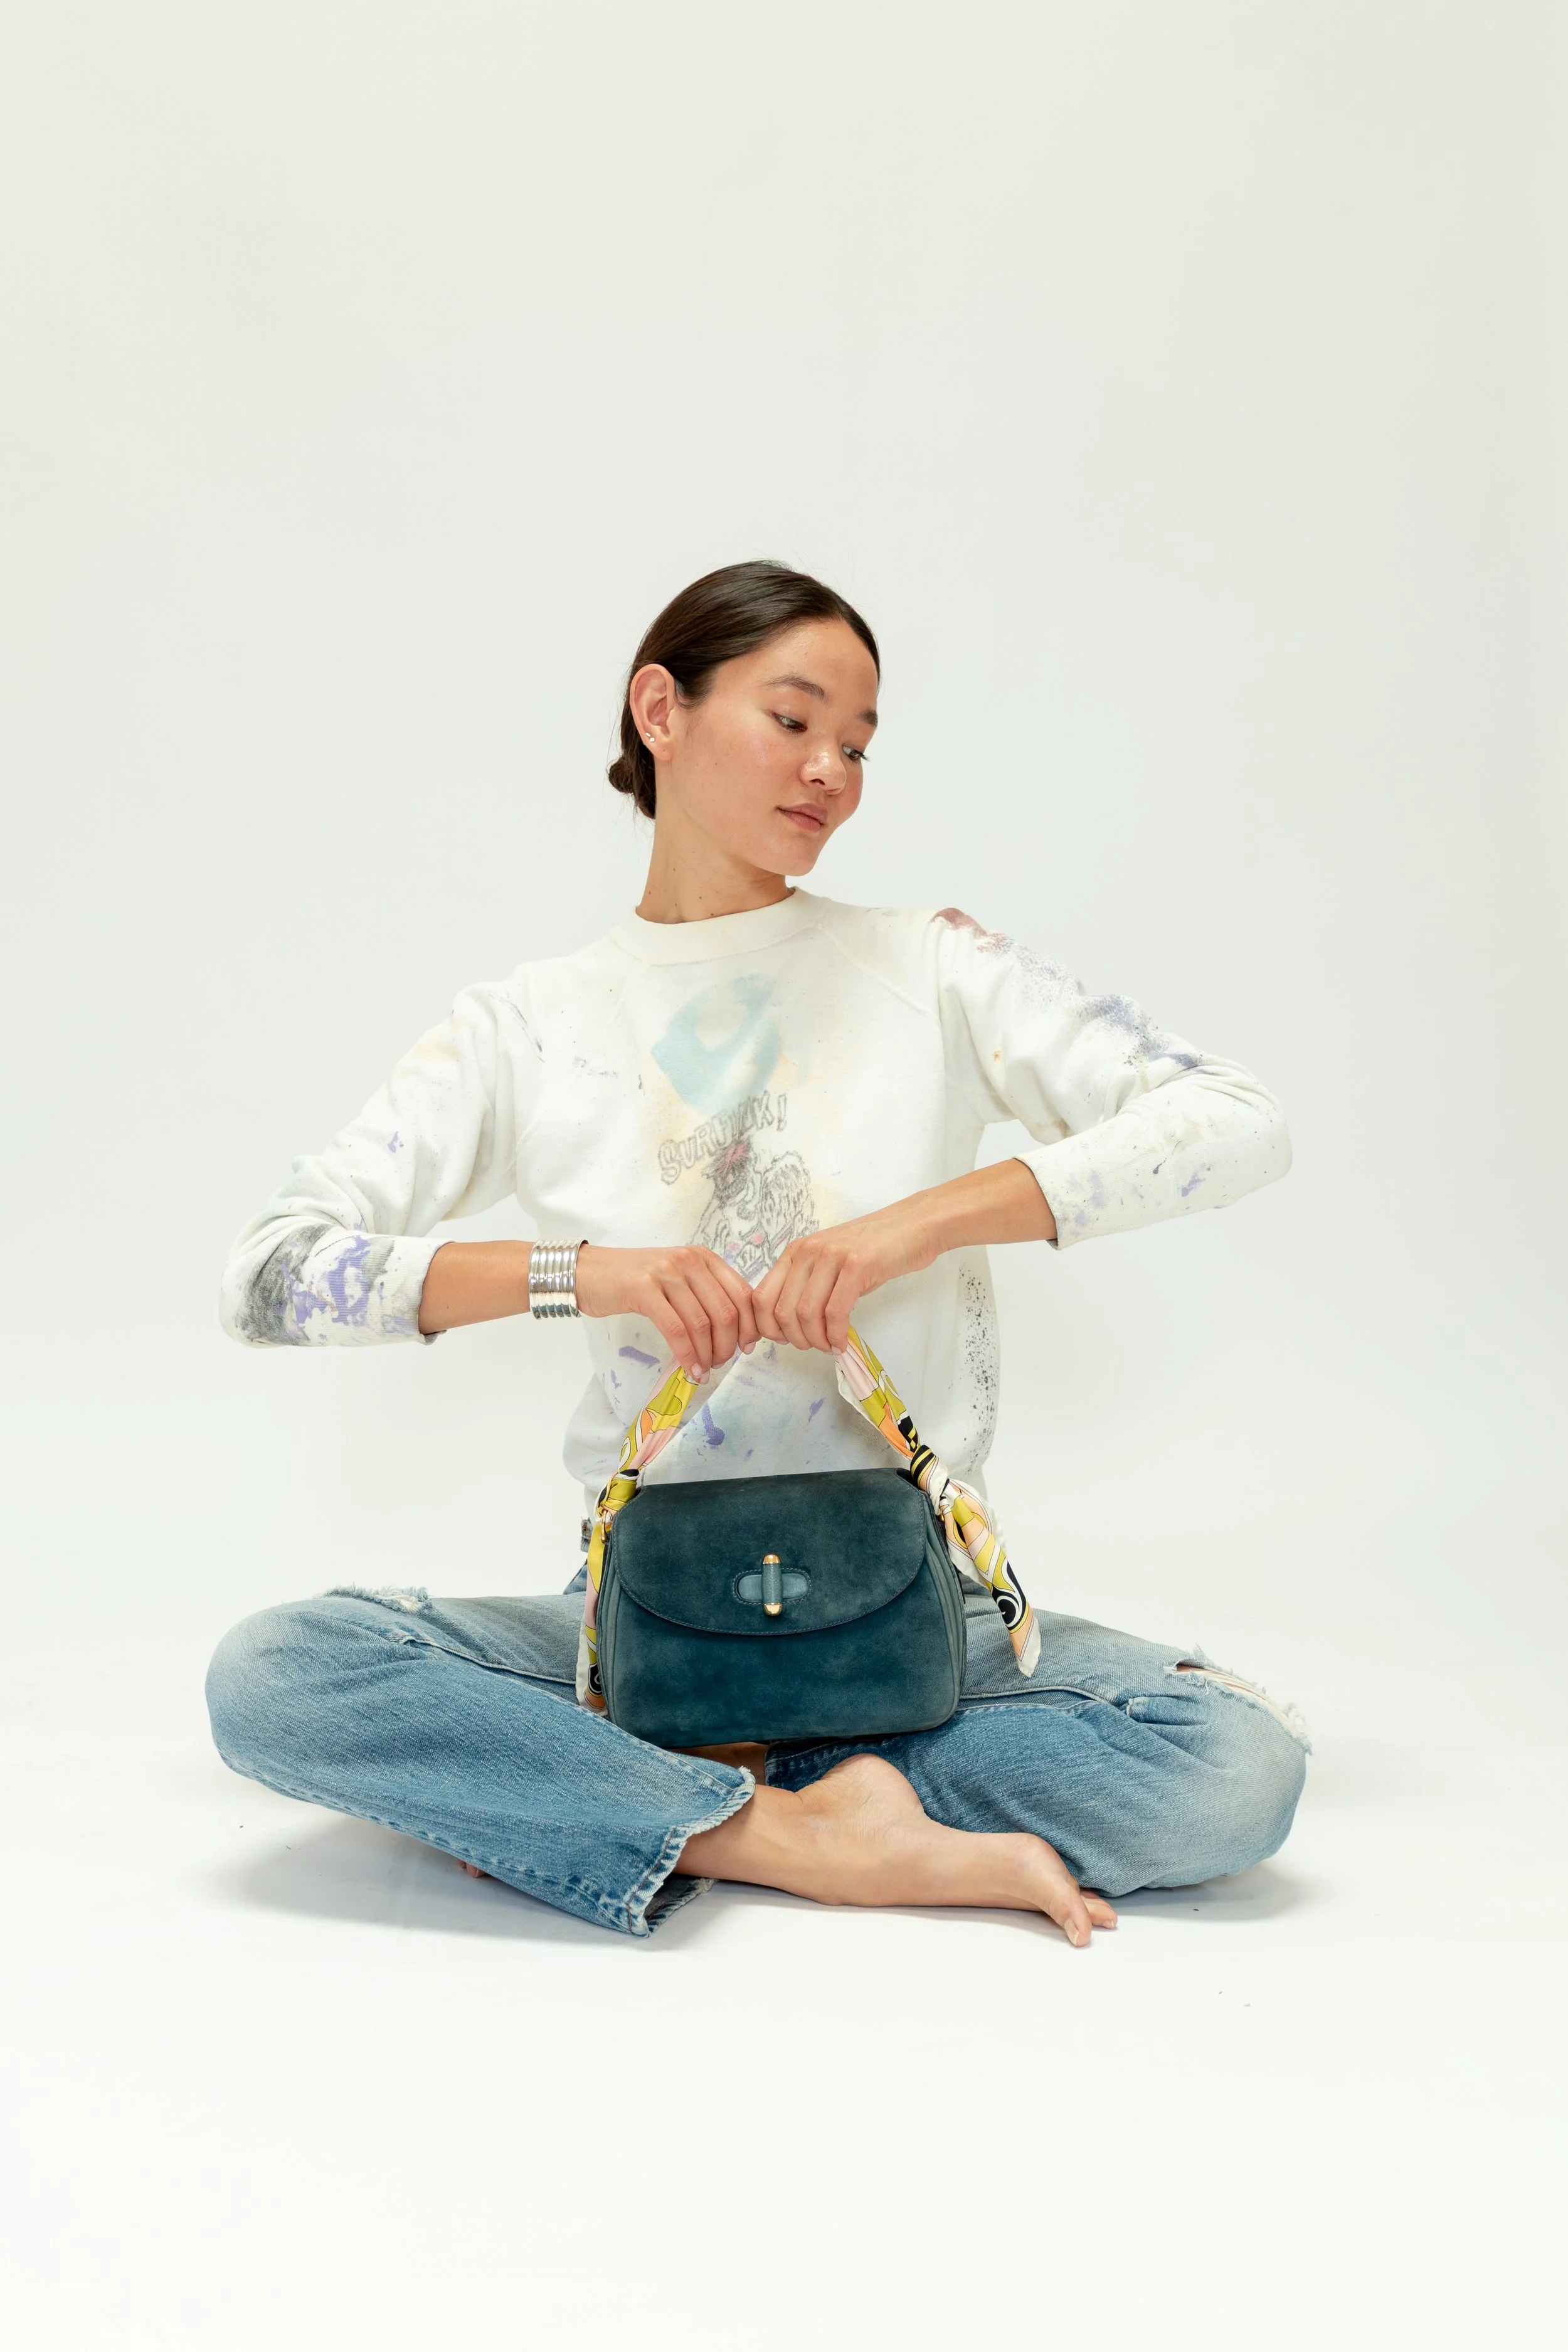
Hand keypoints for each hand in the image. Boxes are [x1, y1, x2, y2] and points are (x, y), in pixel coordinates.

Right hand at [573, 1244, 759, 1379]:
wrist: (588, 1271)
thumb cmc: (634, 1280)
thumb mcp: (676, 1278)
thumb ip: (704, 1296)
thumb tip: (735, 1332)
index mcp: (703, 1257)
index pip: (742, 1293)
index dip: (749, 1325)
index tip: (746, 1348)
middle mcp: (689, 1261)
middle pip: (725, 1311)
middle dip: (728, 1345)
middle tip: (720, 1364)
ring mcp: (666, 1273)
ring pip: (702, 1323)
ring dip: (707, 1355)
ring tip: (703, 1371)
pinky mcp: (644, 1289)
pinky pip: (675, 1329)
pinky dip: (686, 1354)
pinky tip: (688, 1369)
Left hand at [751, 1200, 934, 1354]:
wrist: (913, 1226)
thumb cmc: (874, 1248)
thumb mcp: (831, 1263)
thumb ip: (809, 1286)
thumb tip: (791, 1326)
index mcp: (796, 1252)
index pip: (761, 1297)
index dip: (766, 1328)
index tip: (782, 1342)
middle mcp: (808, 1251)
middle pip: (782, 1311)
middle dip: (795, 1339)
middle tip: (813, 1347)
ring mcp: (832, 1256)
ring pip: (806, 1313)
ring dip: (816, 1340)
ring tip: (830, 1346)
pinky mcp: (857, 1265)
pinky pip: (835, 1312)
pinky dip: (836, 1335)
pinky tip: (842, 1342)